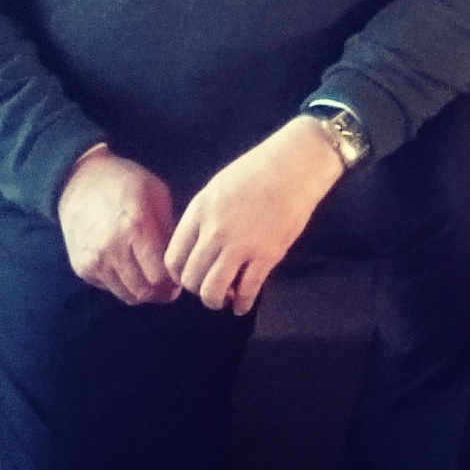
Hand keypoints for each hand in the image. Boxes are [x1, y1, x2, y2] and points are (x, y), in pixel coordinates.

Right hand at [57, 147, 179, 305]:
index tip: (180, 274)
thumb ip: (170, 229)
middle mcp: (113, 249)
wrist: (79, 182)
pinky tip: (130, 269)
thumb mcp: (156, 194)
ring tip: (152, 279)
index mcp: (136, 227)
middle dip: (162, 292)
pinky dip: (124, 285)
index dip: (174, 280)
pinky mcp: (82, 268)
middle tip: (170, 286)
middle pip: (145, 291)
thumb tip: (180, 261)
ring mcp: (94, 261)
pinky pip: (110, 289)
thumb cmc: (125, 183)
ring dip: (144, 292)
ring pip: (128, 296)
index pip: (160, 274)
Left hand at [166, 116, 346, 315]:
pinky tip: (242, 305)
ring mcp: (240, 246)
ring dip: (216, 300)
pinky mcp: (266, 256)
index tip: (190, 276)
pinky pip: (246, 291)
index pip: (173, 259)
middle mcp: (214, 232)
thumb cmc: (257, 169)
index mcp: (199, 212)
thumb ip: (202, 217)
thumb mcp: (217, 187)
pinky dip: (242, 304)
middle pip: (191, 279)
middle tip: (210, 285)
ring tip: (225, 296)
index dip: (179, 275)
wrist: (296, 164)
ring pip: (212, 291)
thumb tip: (196, 246)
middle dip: (198, 288)